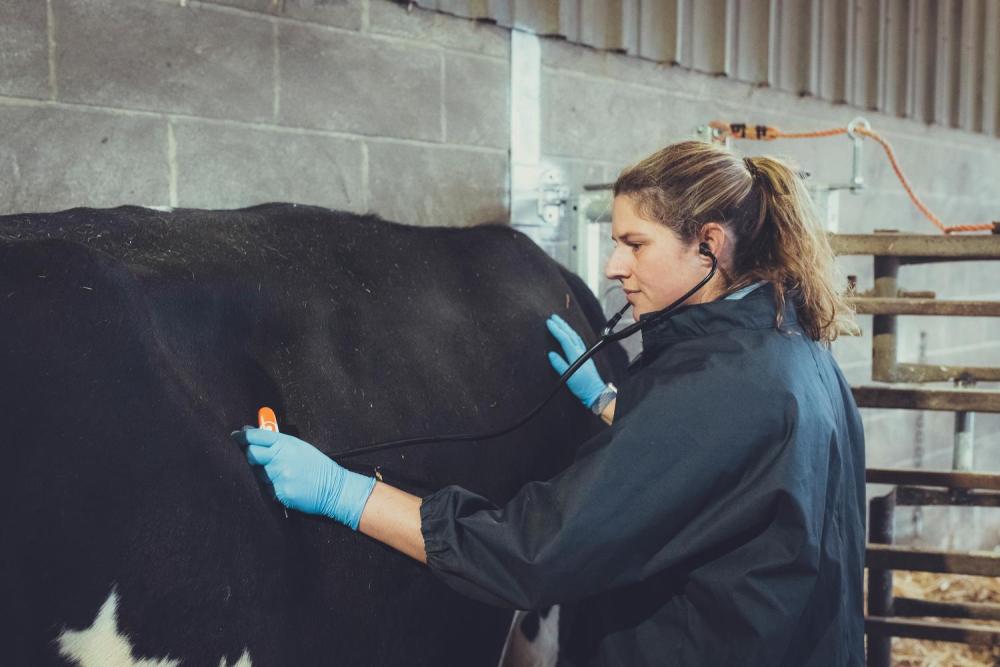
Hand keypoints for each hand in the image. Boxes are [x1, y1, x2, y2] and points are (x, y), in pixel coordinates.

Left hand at [231, 427, 374, 529]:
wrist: (334, 488)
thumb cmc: (317, 466)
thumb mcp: (299, 447)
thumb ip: (276, 440)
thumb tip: (251, 432)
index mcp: (287, 444)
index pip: (257, 437)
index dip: (242, 437)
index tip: (234, 437)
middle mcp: (281, 459)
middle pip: (251, 455)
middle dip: (247, 454)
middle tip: (248, 455)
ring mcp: (279, 477)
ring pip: (257, 474)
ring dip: (260, 473)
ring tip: (277, 473)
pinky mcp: (280, 493)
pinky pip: (265, 489)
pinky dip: (270, 487)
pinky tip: (283, 485)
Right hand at [546, 314, 606, 408]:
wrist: (595, 392)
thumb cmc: (582, 386)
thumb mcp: (569, 377)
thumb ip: (560, 365)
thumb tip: (551, 354)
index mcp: (575, 355)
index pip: (564, 339)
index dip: (556, 330)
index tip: (549, 322)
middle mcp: (581, 352)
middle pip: (570, 334)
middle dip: (562, 324)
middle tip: (553, 317)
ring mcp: (584, 353)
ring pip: (575, 336)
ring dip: (567, 328)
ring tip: (560, 322)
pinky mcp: (585, 357)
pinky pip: (577, 341)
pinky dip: (572, 334)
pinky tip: (570, 334)